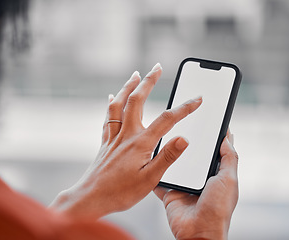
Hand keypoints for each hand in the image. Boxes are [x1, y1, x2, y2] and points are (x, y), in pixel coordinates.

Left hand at [50, 63, 201, 218]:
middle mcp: (126, 135)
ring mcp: (114, 137)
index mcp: (140, 143)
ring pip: (119, 104)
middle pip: (137, 100)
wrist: (90, 198)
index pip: (167, 119)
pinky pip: (108, 117)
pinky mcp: (106, 142)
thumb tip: (184, 138)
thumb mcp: (150, 179)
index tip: (197, 99)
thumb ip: (167, 157)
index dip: (184, 108)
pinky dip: (112, 104)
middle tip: (157, 67)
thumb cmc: (120, 192)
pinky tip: (113, 97)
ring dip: (128, 87)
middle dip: (149, 81)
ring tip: (135, 74)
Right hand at [154, 131, 238, 239]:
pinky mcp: (170, 191)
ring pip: (174, 163)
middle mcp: (198, 177)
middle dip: (186, 141)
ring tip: (163, 137)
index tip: (205, 119)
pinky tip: (151, 157)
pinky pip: (160, 178)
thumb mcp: (228, 181)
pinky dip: (155, 171)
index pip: (211, 150)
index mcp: (214, 174)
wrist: (198, 232)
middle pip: (190, 154)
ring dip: (169, 154)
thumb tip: (227, 137)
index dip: (209, 136)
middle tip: (179, 124)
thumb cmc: (218, 209)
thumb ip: (229, 159)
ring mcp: (183, 184)